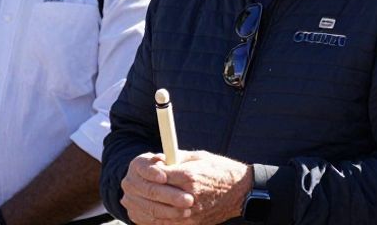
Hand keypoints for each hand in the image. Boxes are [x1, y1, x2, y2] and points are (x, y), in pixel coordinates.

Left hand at [120, 151, 251, 224]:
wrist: (241, 192)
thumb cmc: (222, 171)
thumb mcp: (200, 158)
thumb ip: (177, 159)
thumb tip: (158, 160)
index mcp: (190, 176)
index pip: (157, 175)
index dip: (147, 171)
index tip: (144, 169)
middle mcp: (188, 196)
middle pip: (153, 194)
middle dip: (142, 188)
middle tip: (136, 184)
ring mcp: (189, 213)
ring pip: (153, 212)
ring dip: (141, 205)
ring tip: (135, 198)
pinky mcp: (190, 224)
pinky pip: (162, 224)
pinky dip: (150, 219)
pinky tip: (145, 212)